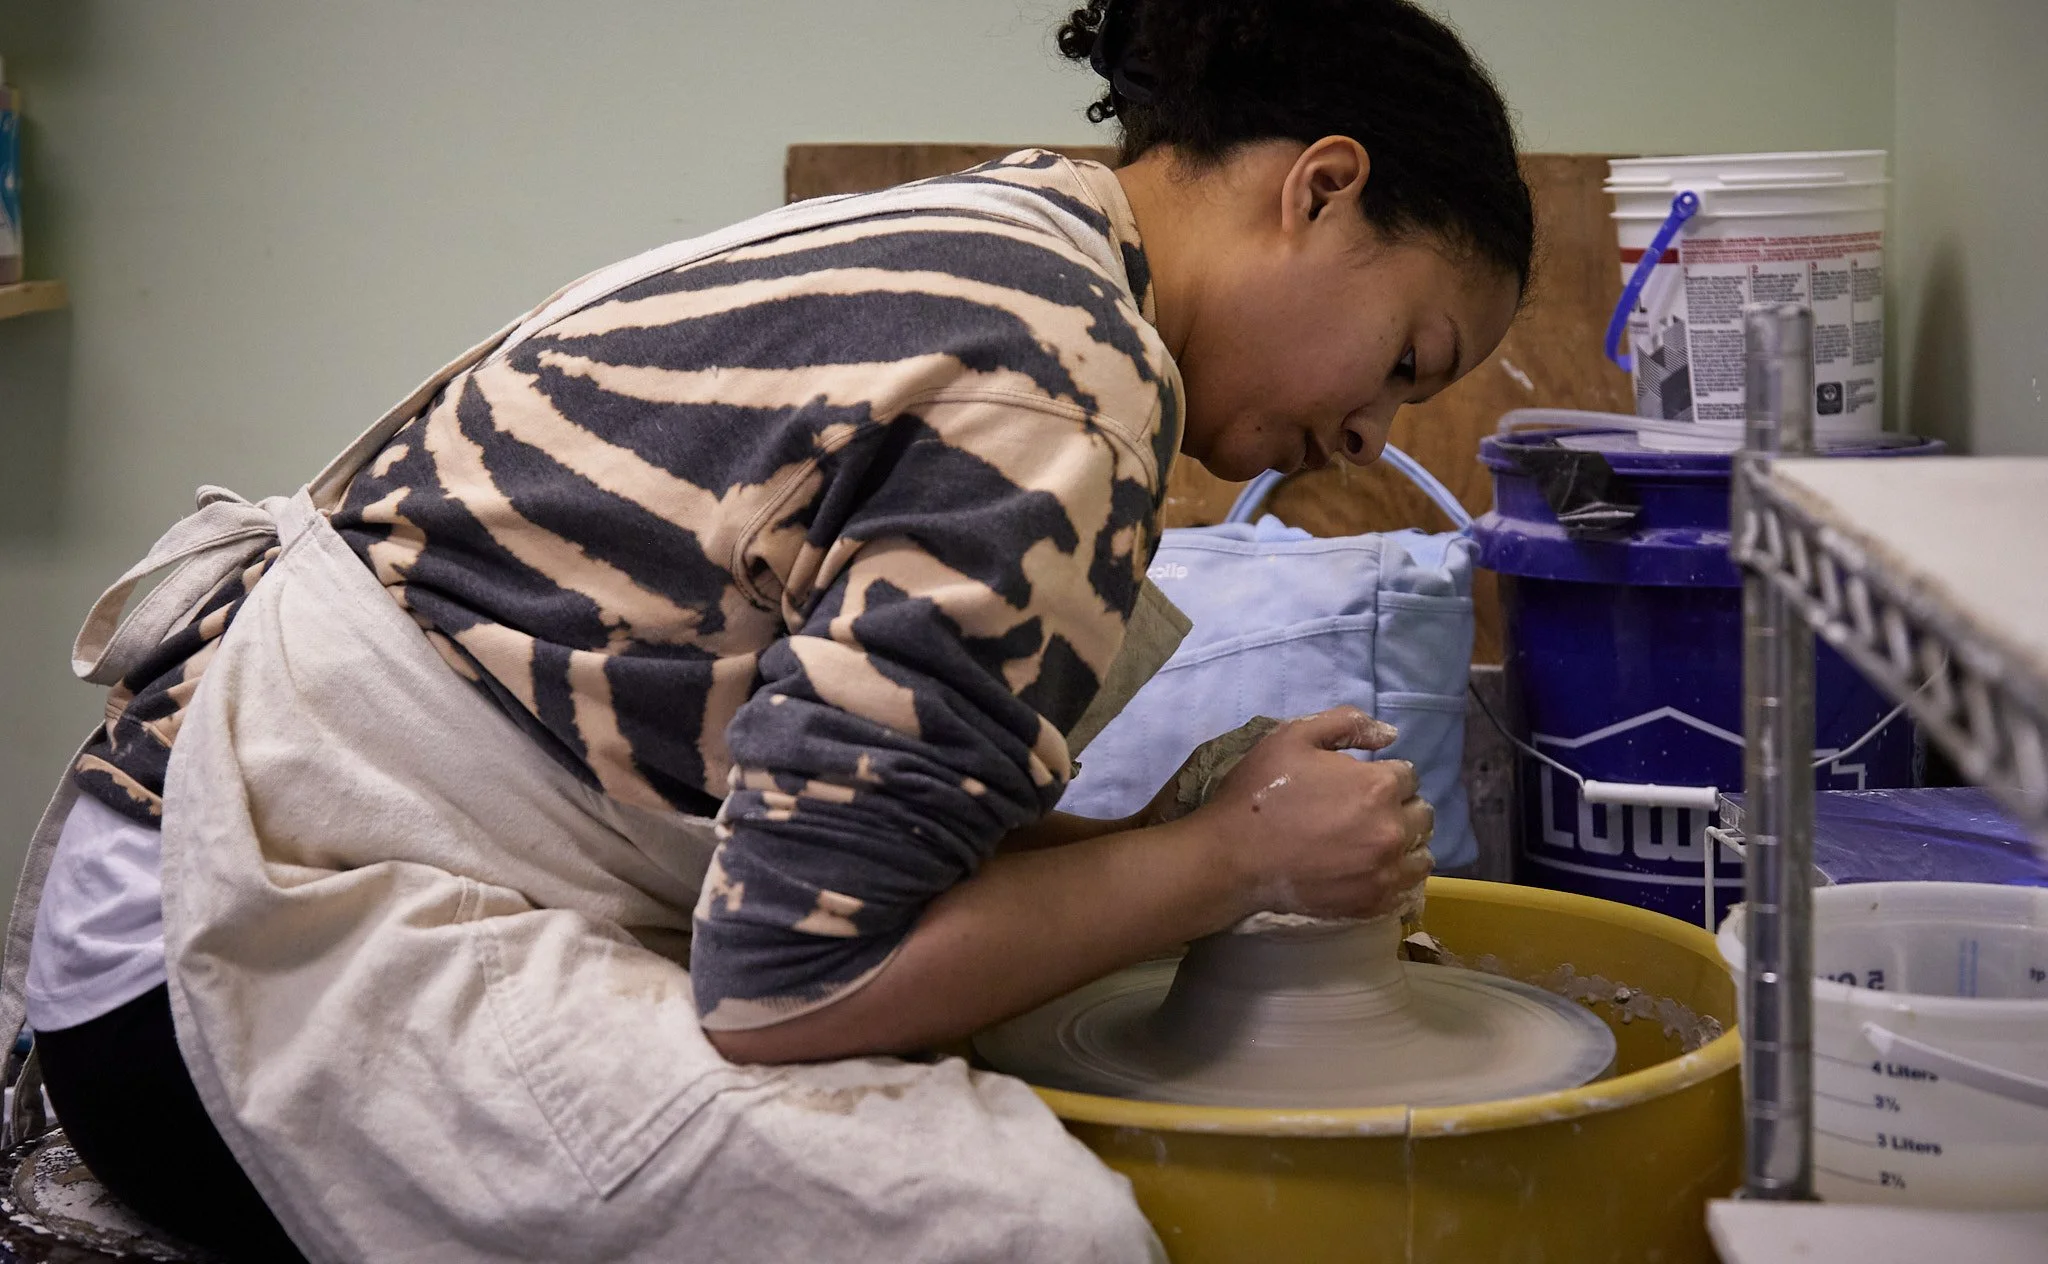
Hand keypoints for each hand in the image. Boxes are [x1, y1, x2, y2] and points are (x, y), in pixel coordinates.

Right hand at [1183, 706, 1434, 920]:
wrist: (1233, 856)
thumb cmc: (1260, 790)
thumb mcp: (1294, 736)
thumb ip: (1347, 724)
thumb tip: (1389, 734)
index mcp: (1378, 785)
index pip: (1408, 775)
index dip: (1385, 775)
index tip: (1361, 783)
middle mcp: (1391, 828)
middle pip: (1421, 813)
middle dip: (1400, 807)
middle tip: (1368, 812)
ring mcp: (1385, 870)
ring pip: (1421, 853)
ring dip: (1405, 843)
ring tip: (1373, 842)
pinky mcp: (1373, 901)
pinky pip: (1406, 887)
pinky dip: (1396, 875)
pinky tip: (1372, 868)